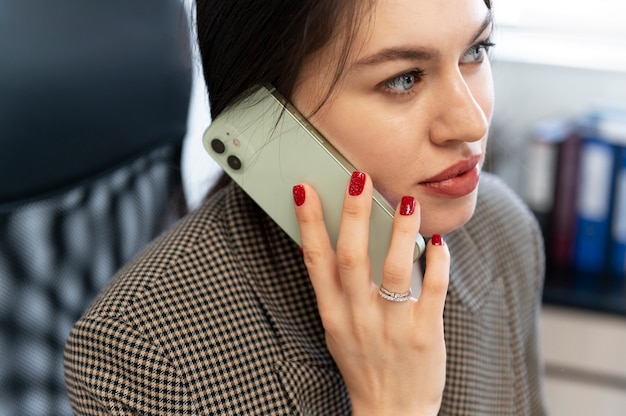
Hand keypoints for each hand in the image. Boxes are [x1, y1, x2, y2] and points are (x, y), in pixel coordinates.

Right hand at [293, 172, 449, 415]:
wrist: (390, 412)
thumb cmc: (361, 363)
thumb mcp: (336, 328)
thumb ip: (335, 289)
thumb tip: (329, 242)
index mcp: (333, 312)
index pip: (316, 260)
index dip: (310, 223)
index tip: (305, 190)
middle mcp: (359, 316)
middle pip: (353, 257)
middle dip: (354, 215)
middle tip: (358, 178)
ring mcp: (393, 325)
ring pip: (396, 269)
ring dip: (402, 231)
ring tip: (407, 201)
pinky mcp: (426, 333)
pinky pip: (434, 289)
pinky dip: (438, 261)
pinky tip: (439, 241)